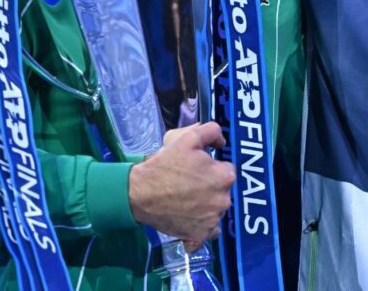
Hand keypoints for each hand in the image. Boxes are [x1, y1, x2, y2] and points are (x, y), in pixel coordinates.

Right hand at [127, 122, 233, 244]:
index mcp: (225, 177)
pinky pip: (210, 230)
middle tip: (189, 183)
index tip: (197, 169)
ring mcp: (213, 221)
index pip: (226, 170)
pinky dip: (203, 225)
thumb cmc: (165, 165)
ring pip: (216, 209)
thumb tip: (222, 141)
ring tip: (186, 199)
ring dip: (207, 205)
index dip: (212, 168)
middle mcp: (224, 201)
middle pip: (222, 191)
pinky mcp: (201, 235)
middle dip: (210, 186)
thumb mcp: (187, 138)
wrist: (141, 193)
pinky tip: (190, 217)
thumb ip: (210, 132)